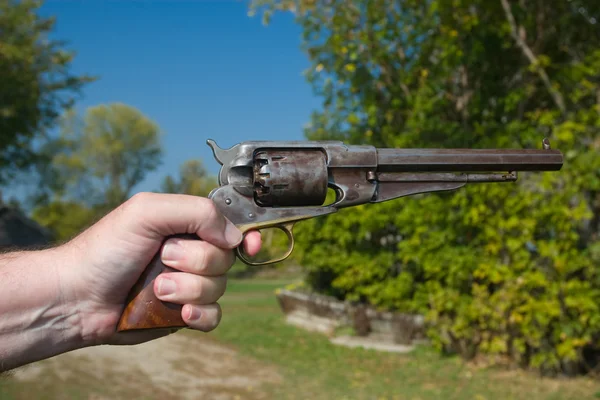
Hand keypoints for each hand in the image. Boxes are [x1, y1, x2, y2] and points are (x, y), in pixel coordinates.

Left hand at [60, 192, 261, 345]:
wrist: (78, 297)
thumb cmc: (106, 249)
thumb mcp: (148, 211)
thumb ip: (196, 212)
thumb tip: (235, 237)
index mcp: (186, 225)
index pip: (230, 226)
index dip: (246, 235)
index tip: (250, 244)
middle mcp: (191, 253)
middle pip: (226, 257)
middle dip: (196, 261)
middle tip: (163, 259)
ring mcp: (189, 284)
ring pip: (219, 287)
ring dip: (188, 288)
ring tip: (156, 288)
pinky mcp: (184, 313)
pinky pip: (214, 316)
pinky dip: (200, 314)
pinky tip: (180, 313)